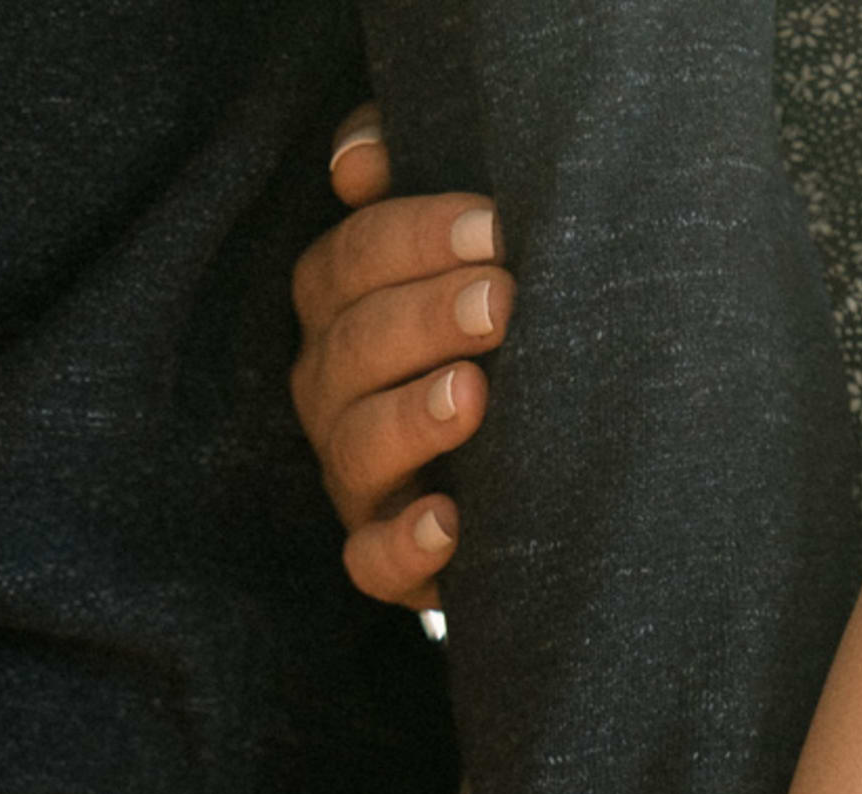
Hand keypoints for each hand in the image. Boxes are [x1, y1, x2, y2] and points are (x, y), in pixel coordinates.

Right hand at [291, 109, 516, 603]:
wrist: (528, 447)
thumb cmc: (484, 316)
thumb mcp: (452, 235)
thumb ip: (404, 173)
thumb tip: (358, 162)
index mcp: (338, 306)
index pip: (351, 259)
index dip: (415, 238)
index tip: (494, 228)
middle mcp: (333, 390)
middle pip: (353, 347)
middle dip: (425, 319)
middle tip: (502, 302)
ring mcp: (354, 476)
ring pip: (356, 447)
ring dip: (412, 419)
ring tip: (475, 395)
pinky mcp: (384, 555)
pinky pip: (370, 563)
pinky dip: (403, 548)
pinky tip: (450, 521)